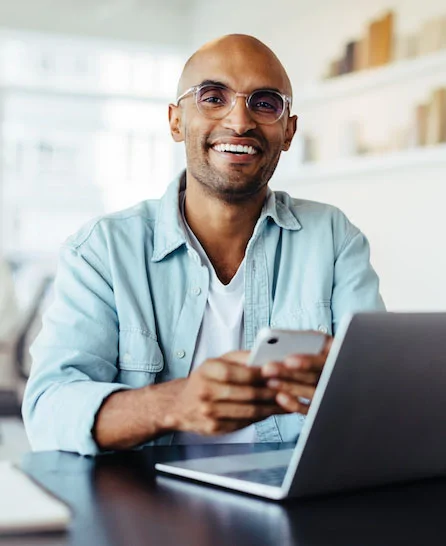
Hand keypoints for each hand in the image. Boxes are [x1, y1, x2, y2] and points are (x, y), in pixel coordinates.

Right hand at [166, 351, 283, 435]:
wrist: (181, 405)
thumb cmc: (204, 379)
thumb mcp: (217, 361)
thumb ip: (241, 358)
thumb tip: (265, 356)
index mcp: (208, 370)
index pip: (239, 372)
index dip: (261, 374)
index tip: (278, 372)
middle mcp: (206, 391)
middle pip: (247, 394)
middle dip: (272, 392)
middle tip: (289, 389)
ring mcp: (209, 412)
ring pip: (249, 411)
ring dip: (271, 408)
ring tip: (287, 402)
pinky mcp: (214, 428)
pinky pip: (244, 423)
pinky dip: (261, 418)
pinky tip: (272, 412)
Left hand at [261, 335, 332, 413]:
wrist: (335, 369)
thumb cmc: (322, 350)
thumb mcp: (320, 341)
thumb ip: (307, 340)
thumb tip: (284, 340)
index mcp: (337, 356)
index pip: (324, 361)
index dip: (307, 361)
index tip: (288, 360)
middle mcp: (336, 375)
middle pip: (313, 377)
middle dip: (289, 373)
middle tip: (268, 369)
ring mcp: (330, 392)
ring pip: (310, 392)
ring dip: (289, 387)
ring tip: (269, 382)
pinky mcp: (322, 407)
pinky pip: (310, 409)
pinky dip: (295, 404)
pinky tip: (280, 397)